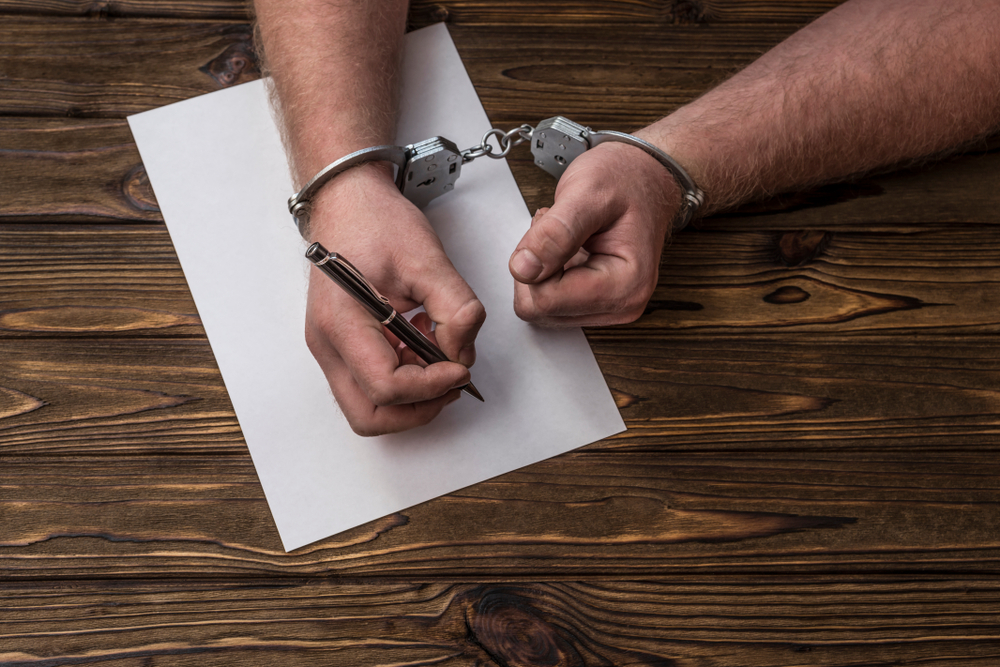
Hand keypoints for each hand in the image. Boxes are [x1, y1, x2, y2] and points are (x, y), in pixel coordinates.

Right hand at [304, 163, 485, 435]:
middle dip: (417, 409)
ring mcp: (331, 349)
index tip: (460, 368)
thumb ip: (455, 307)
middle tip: (451, 381)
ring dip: (412, 395)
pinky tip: (423, 344)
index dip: (430, 387)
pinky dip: (405, 378)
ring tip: (438, 354)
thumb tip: (464, 349)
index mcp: (342, 322)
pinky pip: (371, 383)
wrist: (347, 202)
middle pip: (369, 416)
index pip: (386, 387)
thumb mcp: (426, 258)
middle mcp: (328, 344)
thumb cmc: (375, 222)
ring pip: (369, 407)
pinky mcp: (343, 347)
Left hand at [508, 140, 682, 325]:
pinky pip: (549, 302)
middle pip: (541, 309)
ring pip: (541, 308)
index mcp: (625, 286)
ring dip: (541, 269)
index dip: (535, 260)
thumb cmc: (626, 180)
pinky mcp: (595, 304)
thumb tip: (523, 268)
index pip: (547, 299)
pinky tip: (565, 248)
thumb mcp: (587, 192)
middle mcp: (621, 305)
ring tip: (564, 236)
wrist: (646, 177)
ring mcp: (609, 308)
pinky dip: (547, 275)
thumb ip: (555, 233)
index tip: (551, 225)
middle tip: (557, 229)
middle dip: (536, 266)